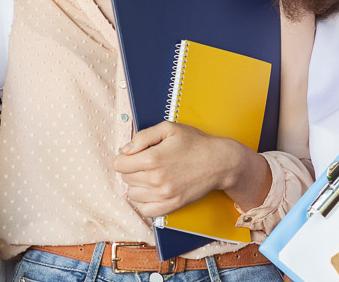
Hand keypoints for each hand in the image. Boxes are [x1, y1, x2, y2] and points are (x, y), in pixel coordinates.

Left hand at [112, 121, 259, 217]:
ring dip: (137, 185)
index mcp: (152, 158)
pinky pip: (145, 210)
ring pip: (133, 194)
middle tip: (145, 163)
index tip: (133, 155)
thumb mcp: (169, 128)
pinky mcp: (172, 205)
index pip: (119, 165)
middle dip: (131, 169)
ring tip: (150, 175)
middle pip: (125, 179)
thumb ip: (142, 136)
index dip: (124, 158)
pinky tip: (152, 191)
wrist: (219, 162)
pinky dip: (144, 202)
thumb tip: (125, 150)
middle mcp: (155, 179)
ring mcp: (164, 195)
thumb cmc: (194, 142)